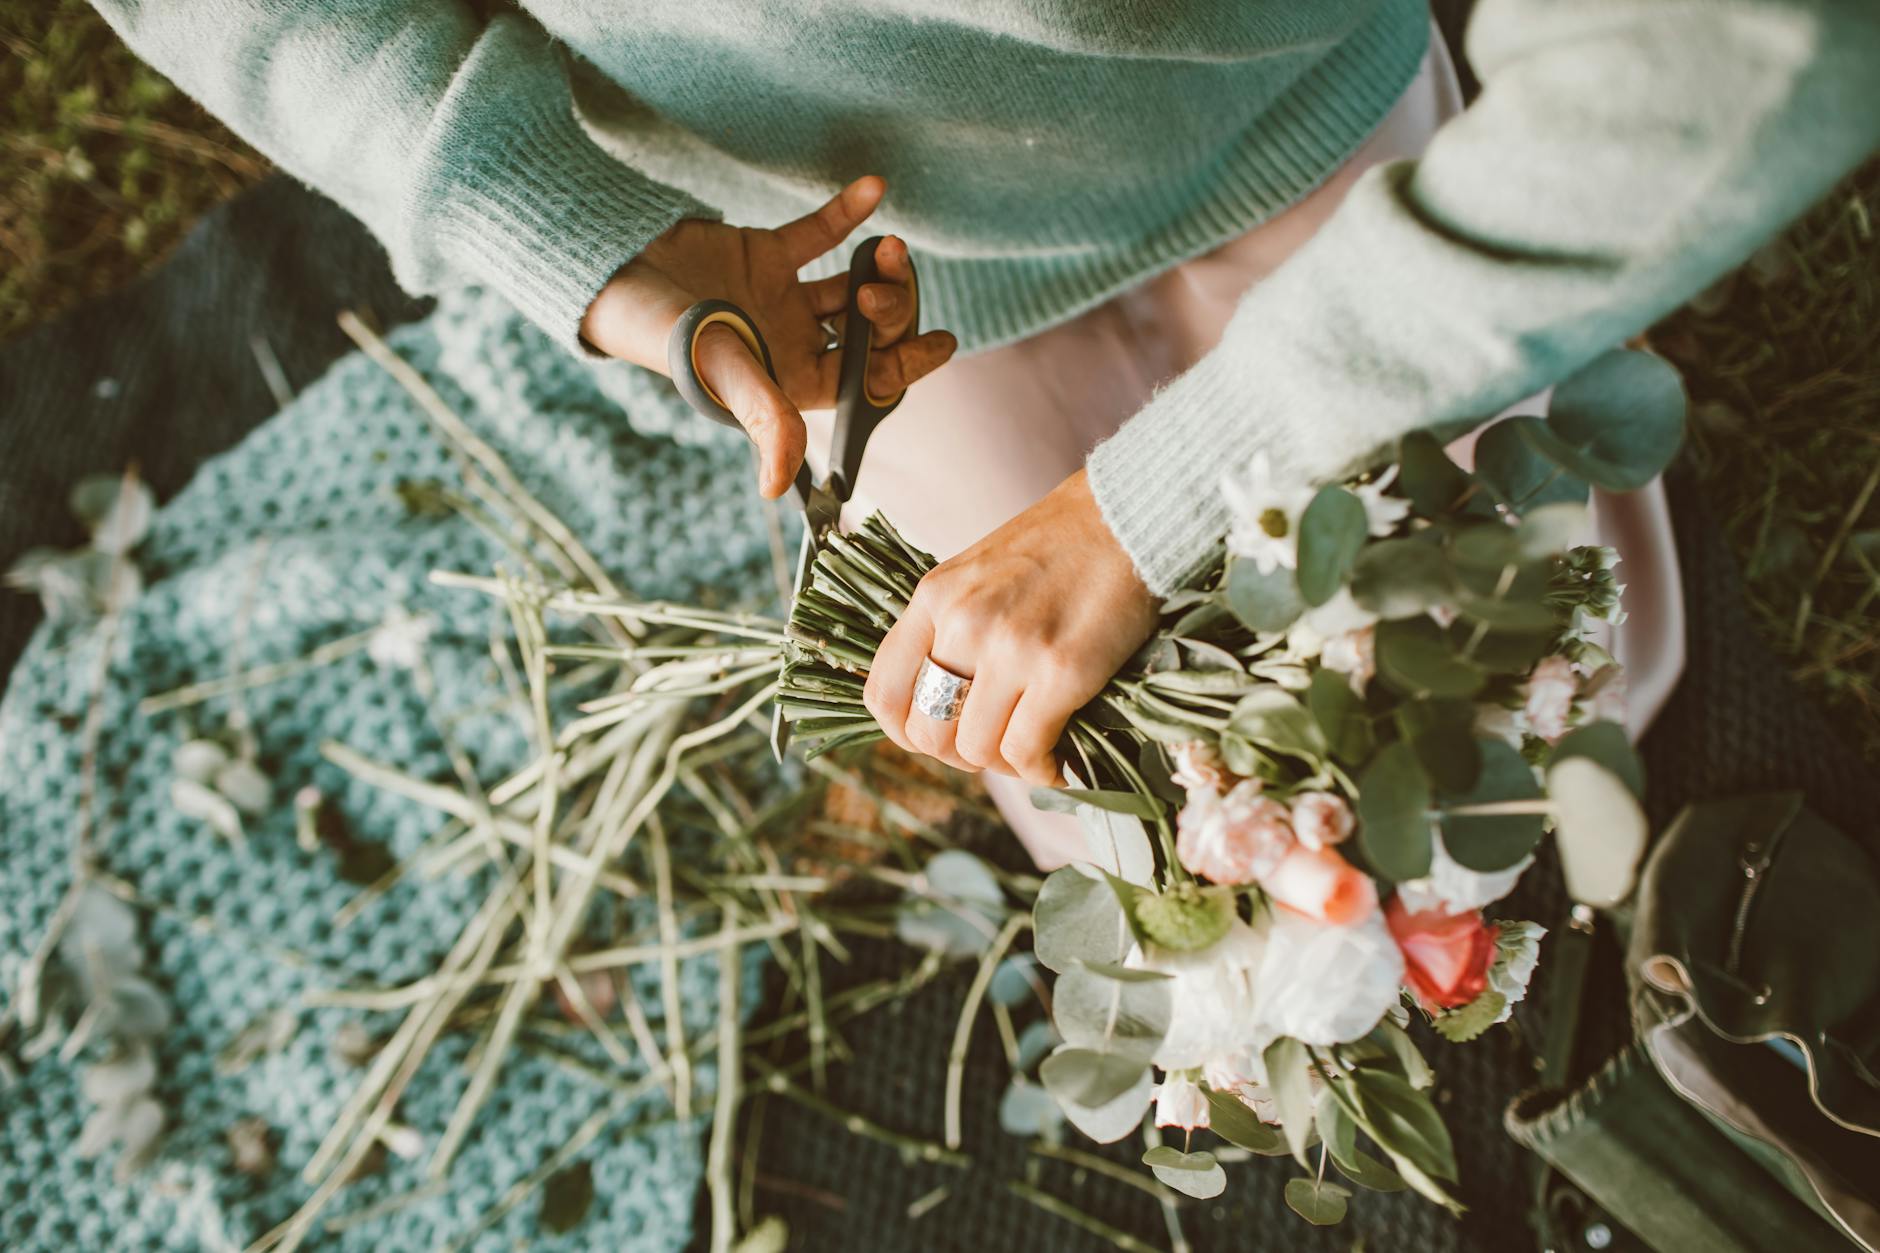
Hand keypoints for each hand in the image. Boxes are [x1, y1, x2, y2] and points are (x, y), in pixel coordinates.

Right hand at [580, 175, 956, 498]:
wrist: (613, 277)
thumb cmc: (666, 338)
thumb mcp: (725, 377)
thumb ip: (765, 421)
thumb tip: (775, 491)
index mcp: (791, 381)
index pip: (864, 379)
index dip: (905, 365)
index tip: (943, 342)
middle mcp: (792, 343)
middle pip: (866, 330)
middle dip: (888, 307)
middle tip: (881, 285)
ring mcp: (781, 298)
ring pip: (850, 283)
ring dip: (876, 265)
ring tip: (887, 246)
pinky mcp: (763, 253)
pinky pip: (817, 233)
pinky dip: (845, 213)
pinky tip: (873, 189)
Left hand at [864, 469, 1159, 784]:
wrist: (1126, 520)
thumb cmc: (1061, 546)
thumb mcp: (979, 574)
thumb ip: (954, 626)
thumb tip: (949, 699)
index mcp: (934, 598)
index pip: (883, 693)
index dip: (906, 732)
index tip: (939, 735)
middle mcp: (962, 623)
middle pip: (926, 732)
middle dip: (958, 754)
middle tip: (993, 747)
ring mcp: (1009, 648)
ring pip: (976, 750)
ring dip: (1004, 765)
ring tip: (1031, 752)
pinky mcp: (1059, 671)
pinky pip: (1026, 751)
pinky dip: (1041, 770)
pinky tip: (1058, 761)